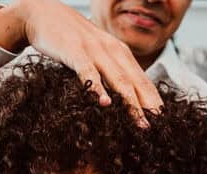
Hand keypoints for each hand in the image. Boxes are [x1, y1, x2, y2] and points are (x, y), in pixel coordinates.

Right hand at [0, 0, 162, 126]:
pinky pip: (89, 72)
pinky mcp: (75, 52)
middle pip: (136, 82)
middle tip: (160, 127)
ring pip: (118, 80)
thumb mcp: (95, 51)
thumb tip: (122, 95)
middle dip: (149, 106)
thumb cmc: (70, 38)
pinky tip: (104, 103)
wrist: (42, 13)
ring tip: (141, 122)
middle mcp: (112, 50)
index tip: (164, 121)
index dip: (155, 100)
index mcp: (119, 51)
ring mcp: (94, 50)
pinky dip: (97, 88)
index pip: (142, 79)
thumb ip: (109, 69)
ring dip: (131, 103)